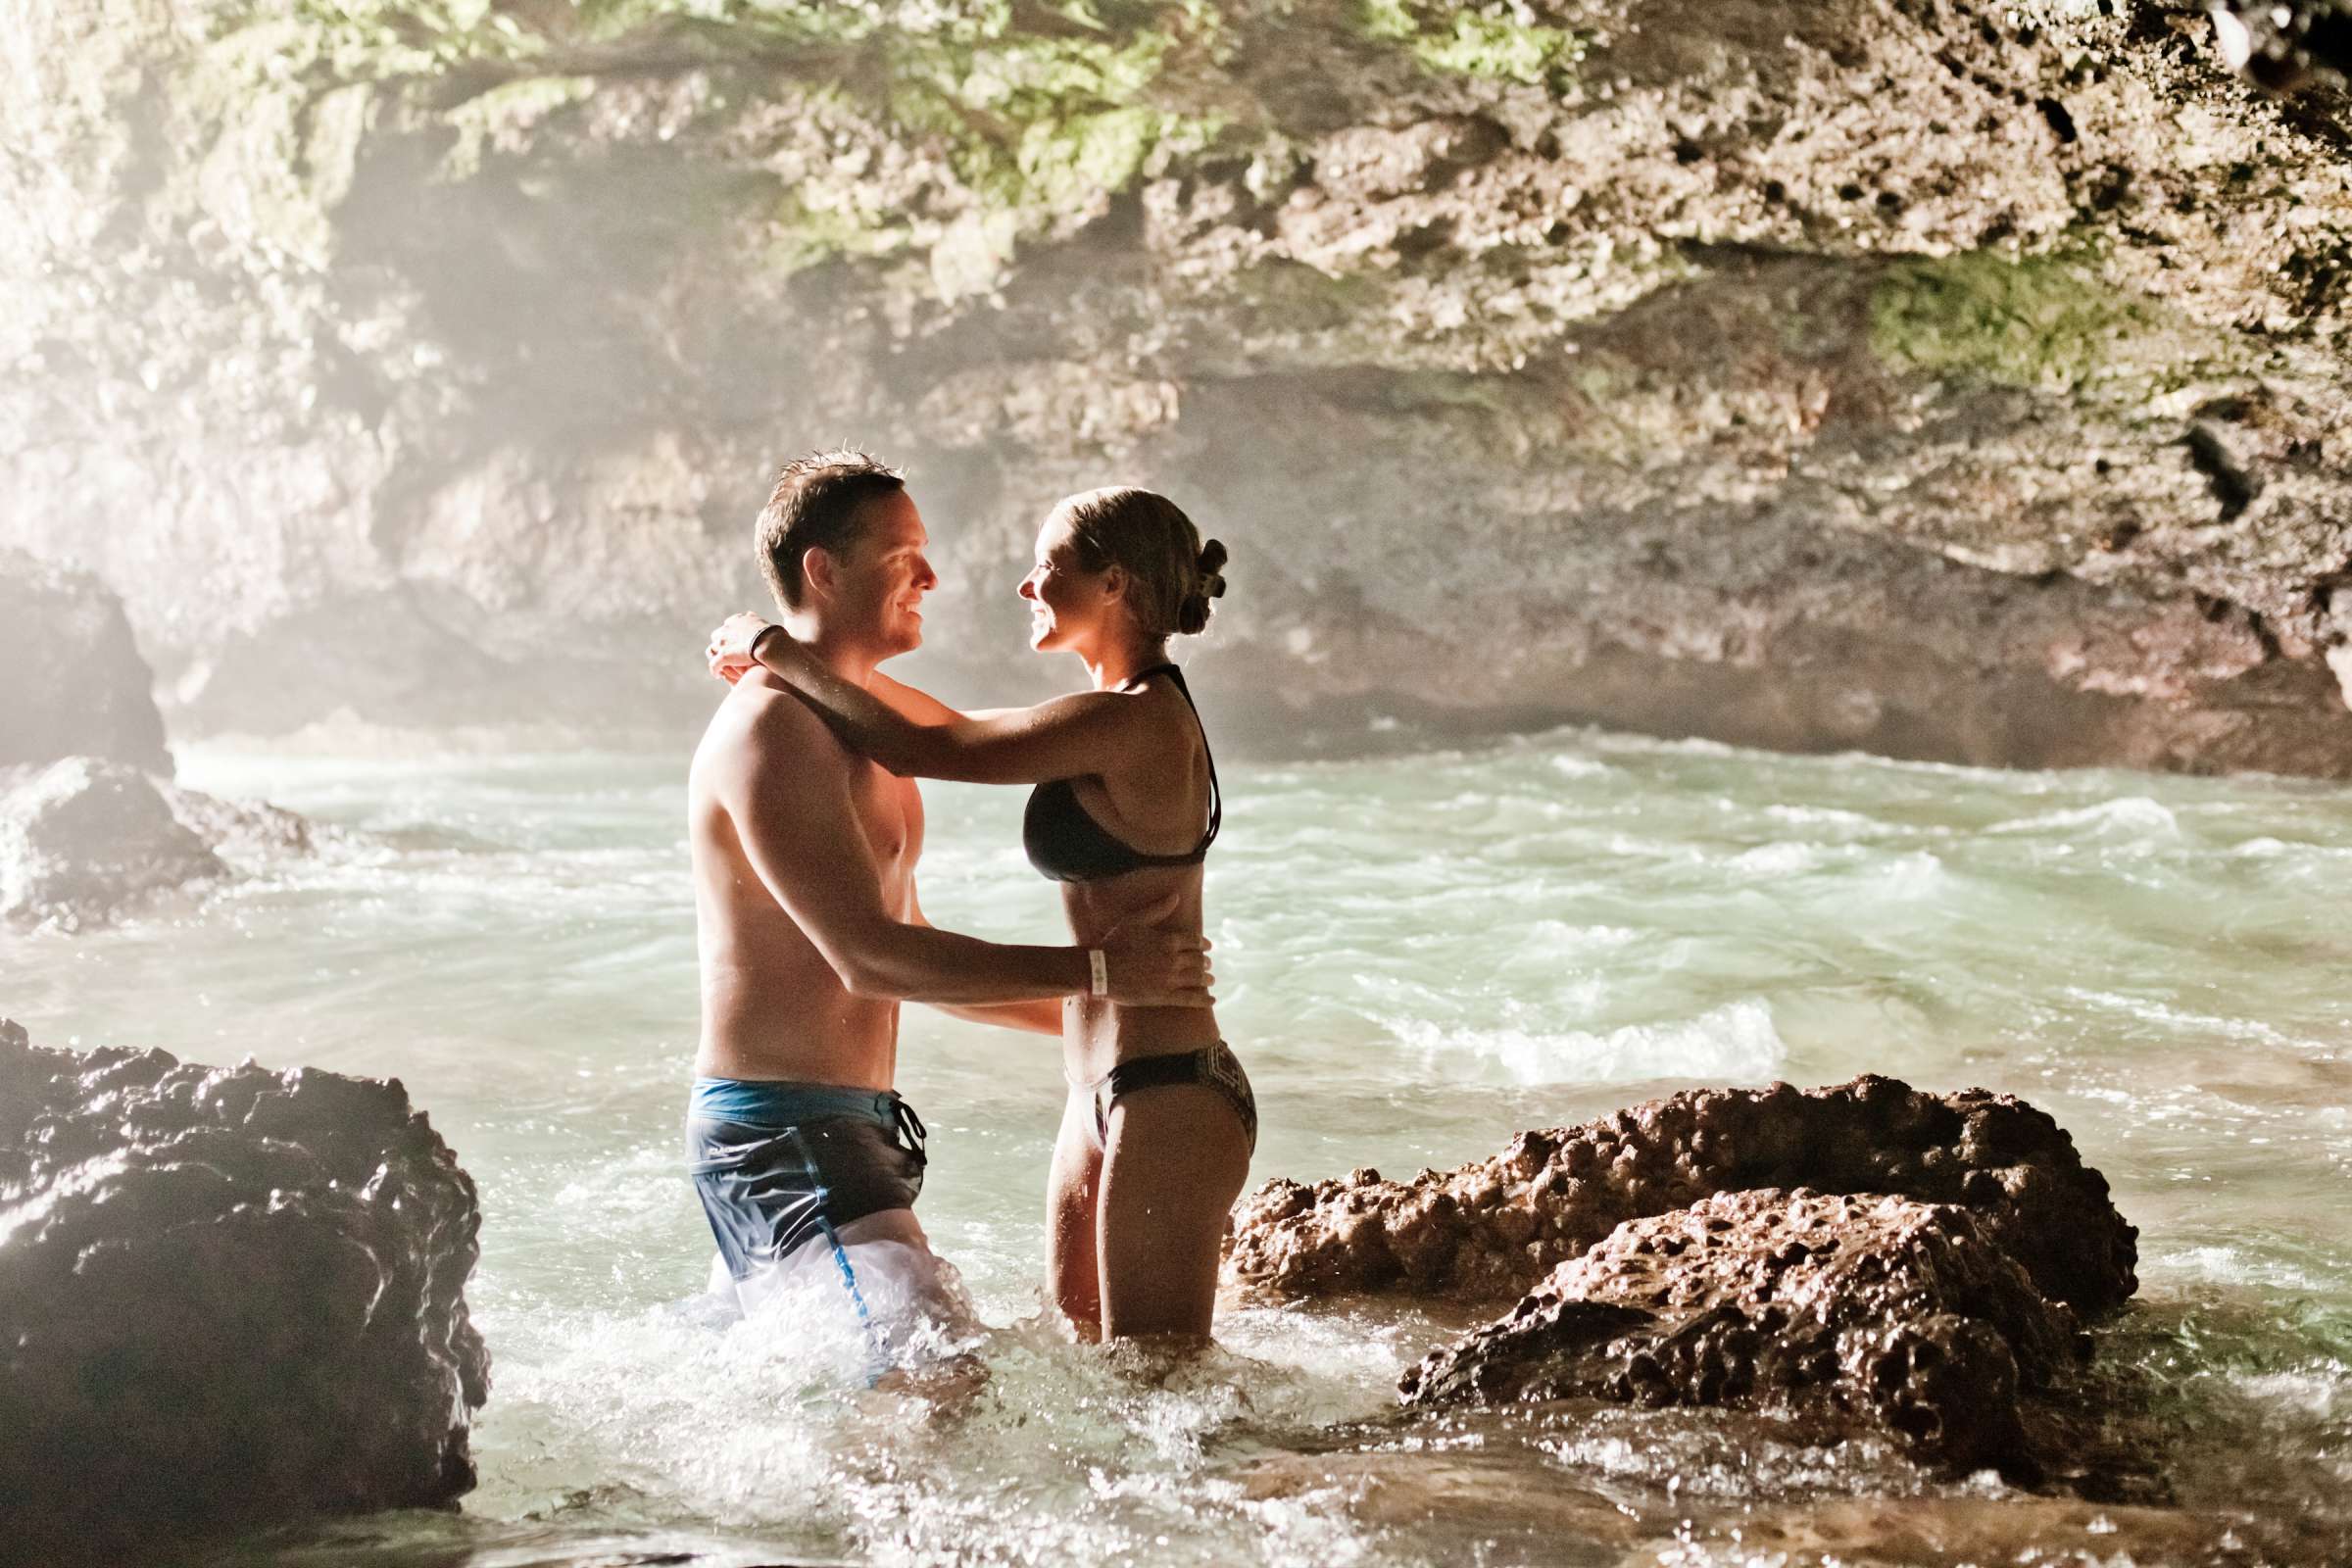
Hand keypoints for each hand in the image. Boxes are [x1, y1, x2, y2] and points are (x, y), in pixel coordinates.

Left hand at [707, 612, 777, 684]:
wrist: (771, 644)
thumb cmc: (775, 637)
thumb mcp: (768, 625)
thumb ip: (762, 625)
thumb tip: (765, 624)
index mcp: (738, 620)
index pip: (728, 625)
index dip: (730, 633)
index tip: (735, 641)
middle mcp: (727, 629)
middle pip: (717, 635)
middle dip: (720, 644)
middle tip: (727, 653)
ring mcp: (723, 642)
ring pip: (712, 650)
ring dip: (716, 657)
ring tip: (720, 665)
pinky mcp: (723, 655)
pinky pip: (714, 665)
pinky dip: (715, 670)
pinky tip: (718, 675)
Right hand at [1096, 893, 1214, 1007]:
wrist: (1100, 970)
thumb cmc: (1115, 942)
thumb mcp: (1135, 921)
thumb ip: (1158, 909)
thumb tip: (1176, 896)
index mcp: (1169, 940)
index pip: (1195, 941)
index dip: (1203, 944)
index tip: (1207, 947)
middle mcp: (1173, 959)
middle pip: (1198, 960)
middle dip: (1204, 962)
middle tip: (1207, 964)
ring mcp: (1170, 979)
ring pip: (1198, 979)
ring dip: (1207, 979)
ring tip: (1210, 980)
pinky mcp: (1164, 997)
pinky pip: (1190, 999)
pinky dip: (1203, 999)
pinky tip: (1212, 1000)